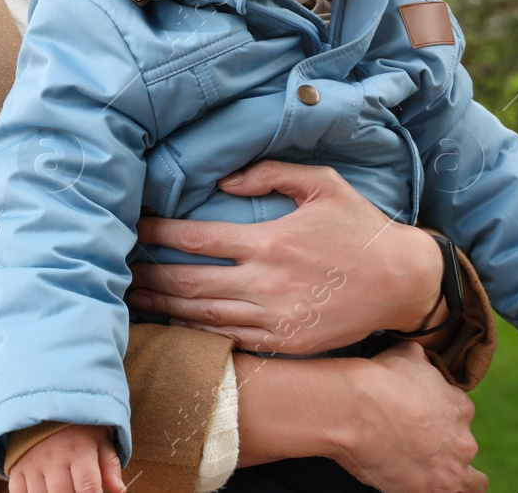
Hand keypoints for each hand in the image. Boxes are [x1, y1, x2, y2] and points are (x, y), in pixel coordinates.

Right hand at [8, 424, 124, 492]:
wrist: (44, 409)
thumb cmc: (78, 429)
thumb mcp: (100, 439)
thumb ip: (110, 465)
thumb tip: (119, 490)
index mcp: (79, 451)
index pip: (88, 487)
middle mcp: (54, 459)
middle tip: (78, 490)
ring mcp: (32, 465)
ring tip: (64, 487)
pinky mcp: (17, 470)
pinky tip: (45, 490)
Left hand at [126, 161, 443, 354]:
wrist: (401, 283)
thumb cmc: (360, 228)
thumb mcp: (323, 184)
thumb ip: (270, 174)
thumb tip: (223, 183)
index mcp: (270, 241)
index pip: (197, 239)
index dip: (158, 234)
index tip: (133, 228)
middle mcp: (266, 283)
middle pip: (188, 283)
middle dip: (148, 277)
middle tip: (117, 273)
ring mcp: (273, 318)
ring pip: (202, 317)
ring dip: (162, 309)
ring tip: (131, 301)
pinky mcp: (283, 343)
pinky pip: (228, 340)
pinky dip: (195, 334)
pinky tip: (173, 327)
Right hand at [332, 342, 486, 492]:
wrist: (353, 409)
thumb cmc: (377, 380)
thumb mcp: (407, 355)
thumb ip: (422, 362)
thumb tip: (419, 356)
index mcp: (460, 406)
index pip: (458, 415)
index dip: (439, 418)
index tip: (420, 421)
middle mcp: (462, 438)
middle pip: (460, 446)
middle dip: (443, 446)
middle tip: (417, 446)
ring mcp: (450, 468)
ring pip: (473, 483)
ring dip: (455, 477)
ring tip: (431, 473)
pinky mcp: (433, 490)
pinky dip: (442, 490)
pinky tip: (425, 485)